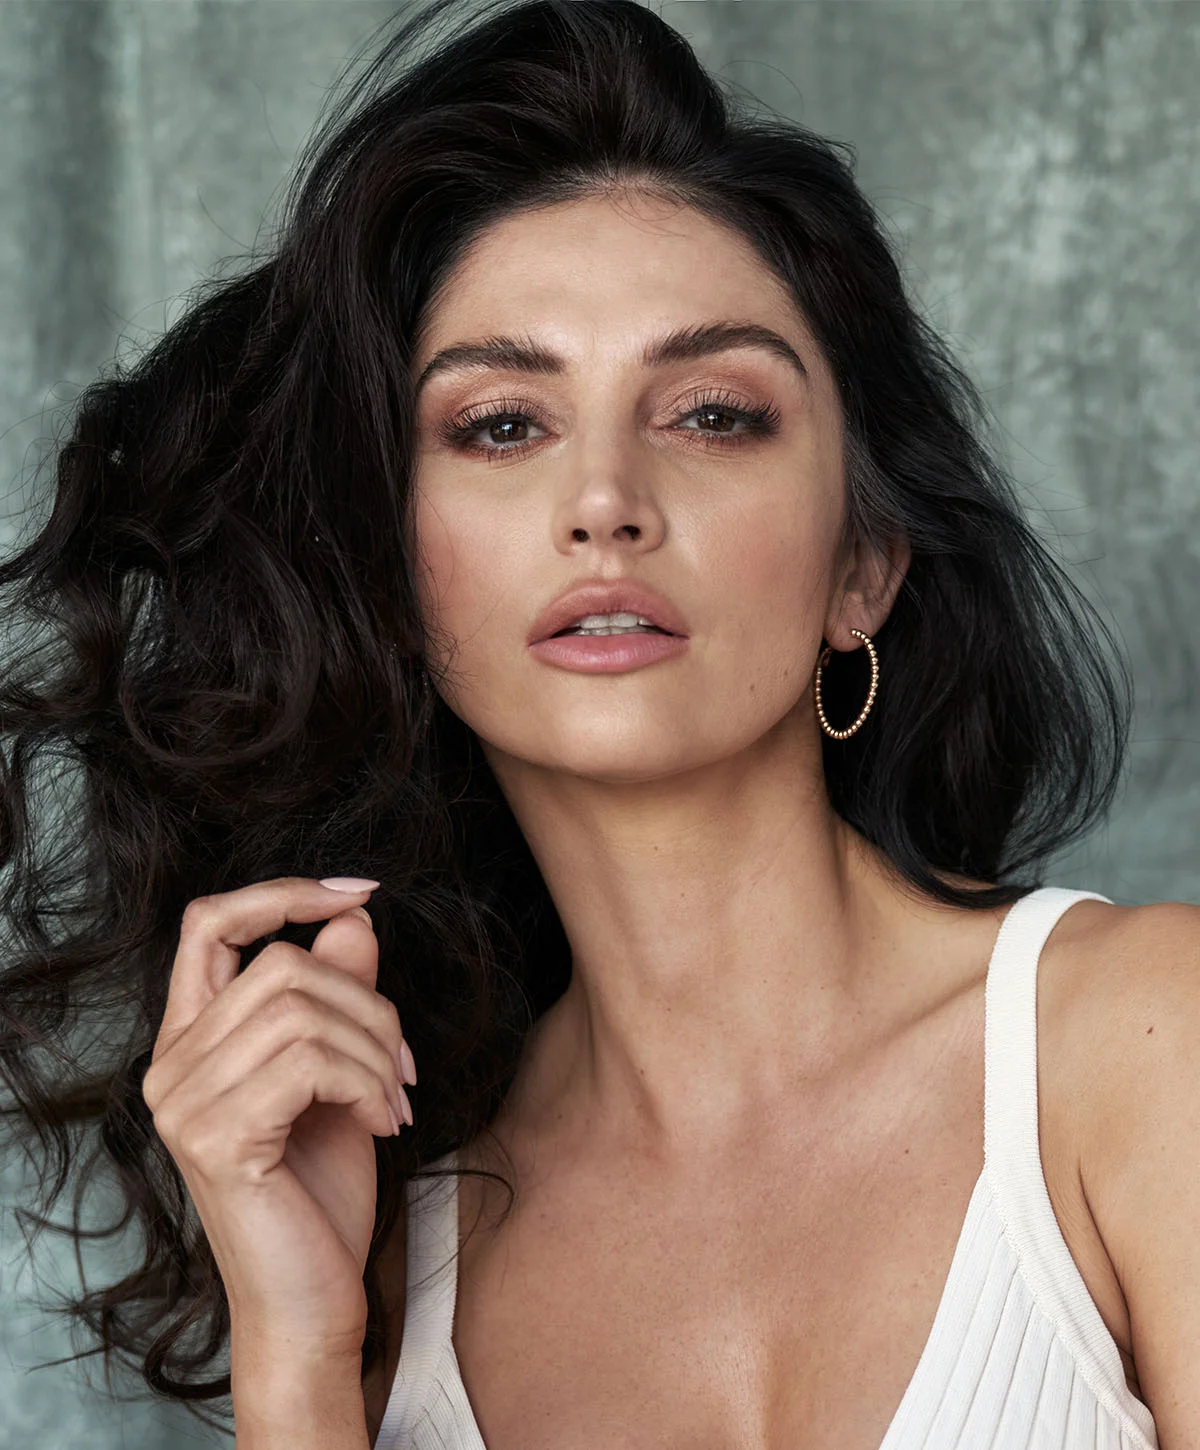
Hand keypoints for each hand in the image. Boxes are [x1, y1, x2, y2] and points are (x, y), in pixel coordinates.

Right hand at [141, 876, 416, 1352]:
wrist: (311, 1301)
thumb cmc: (320, 1192)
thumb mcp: (340, 1075)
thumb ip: (338, 996)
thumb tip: (354, 918)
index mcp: (191, 1040)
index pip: (209, 923)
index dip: (284, 892)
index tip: (363, 892)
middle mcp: (170, 1066)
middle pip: (284, 964)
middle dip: (369, 1003)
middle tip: (405, 1068)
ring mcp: (185, 1103)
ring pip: (304, 1009)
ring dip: (376, 1049)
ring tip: (396, 1101)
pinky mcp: (218, 1139)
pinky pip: (311, 1061)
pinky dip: (367, 1083)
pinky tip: (384, 1124)